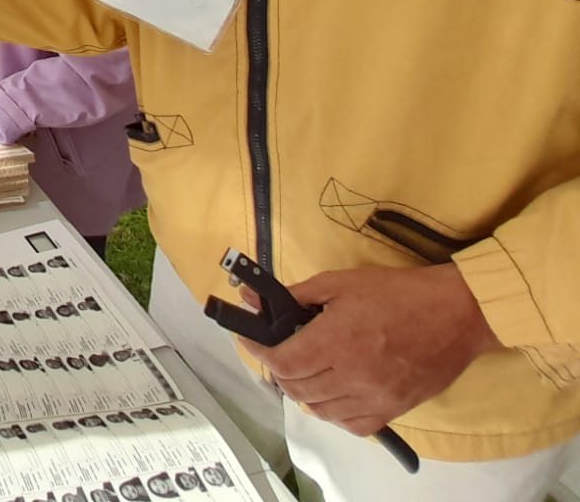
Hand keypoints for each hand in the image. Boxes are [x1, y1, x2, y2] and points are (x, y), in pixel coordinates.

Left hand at [242, 263, 501, 436]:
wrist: (457, 314)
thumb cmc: (398, 293)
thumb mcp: (341, 282)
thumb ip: (297, 295)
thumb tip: (256, 301)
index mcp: (335, 342)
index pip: (281, 362)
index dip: (259, 352)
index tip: (250, 340)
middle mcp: (351, 376)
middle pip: (296, 388)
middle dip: (280, 369)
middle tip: (281, 350)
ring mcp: (374, 398)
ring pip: (320, 410)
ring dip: (304, 391)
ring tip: (306, 370)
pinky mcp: (394, 410)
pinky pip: (351, 424)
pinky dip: (334, 412)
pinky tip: (334, 392)